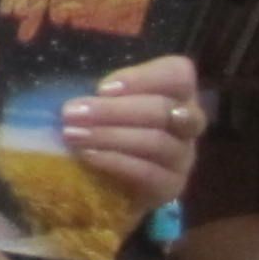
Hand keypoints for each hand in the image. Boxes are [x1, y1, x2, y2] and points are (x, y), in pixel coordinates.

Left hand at [63, 56, 202, 218]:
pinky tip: (88, 156)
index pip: (178, 74)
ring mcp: (183, 156)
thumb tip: (71, 85)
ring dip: (110, 136)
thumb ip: (99, 91)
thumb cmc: (105, 127)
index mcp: (175, 92)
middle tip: (71, 113)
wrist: (109, 181)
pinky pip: (149, 173)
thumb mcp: (101, 100)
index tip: (102, 88)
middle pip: (164, 109)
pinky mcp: (172, 186)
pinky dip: (116, 162)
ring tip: (73, 135)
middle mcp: (187, 122)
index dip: (143, 78)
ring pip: (158, 142)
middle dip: (114, 110)